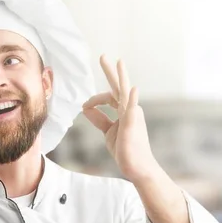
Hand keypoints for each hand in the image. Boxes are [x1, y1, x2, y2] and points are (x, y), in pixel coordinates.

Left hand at [82, 55, 159, 183]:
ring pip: (124, 92)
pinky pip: (131, 110)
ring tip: (119, 61)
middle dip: (110, 71)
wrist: (136, 167)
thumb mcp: (107, 131)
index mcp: (123, 111)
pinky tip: (132, 89)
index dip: (94, 99)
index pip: (109, 96)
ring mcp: (132, 116)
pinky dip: (131, 98)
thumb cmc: (125, 149)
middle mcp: (129, 110)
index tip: (85, 106)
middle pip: (118, 86)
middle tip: (103, 56)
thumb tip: (85, 107)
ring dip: (121, 76)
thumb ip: (98, 119)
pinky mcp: (132, 125)